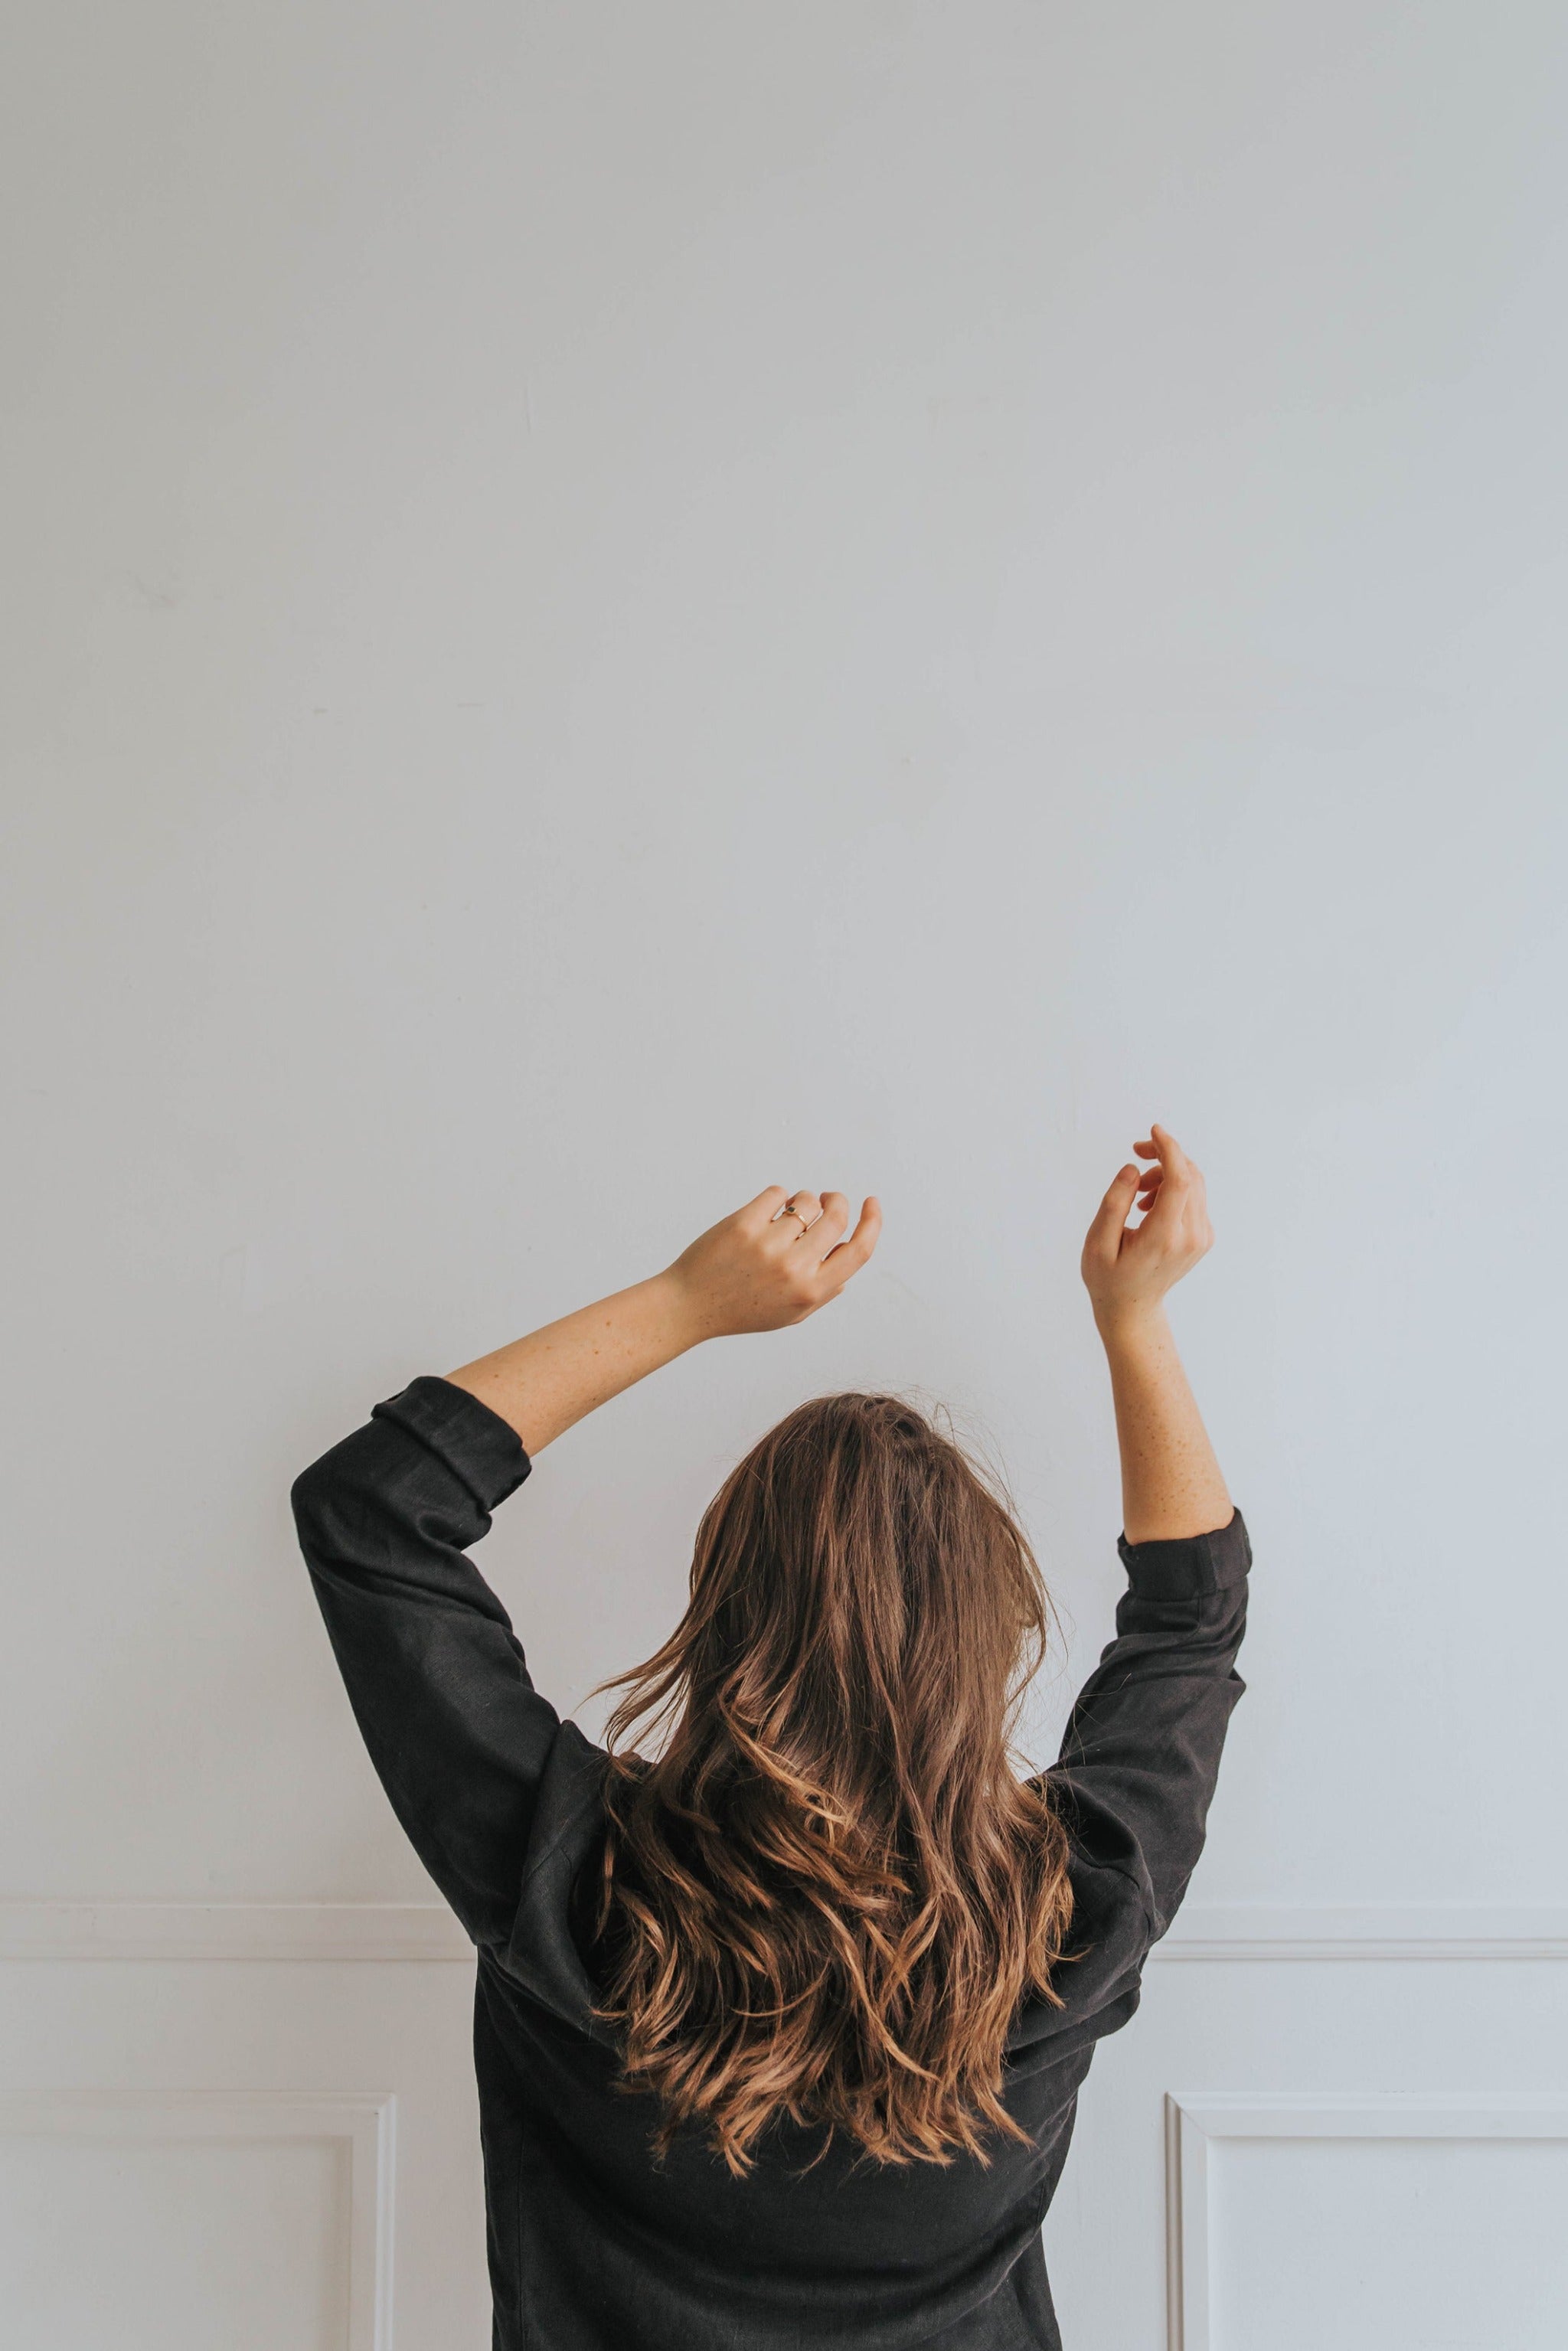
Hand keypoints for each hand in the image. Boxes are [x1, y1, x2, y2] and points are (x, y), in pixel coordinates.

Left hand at [662, 1185, 882, 1340]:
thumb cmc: (741, 1310)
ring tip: (789, 1212)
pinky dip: (778, 1196)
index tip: (872, 1203)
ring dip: (804, 1200)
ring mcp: (768, 1244)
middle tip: (828, 1198)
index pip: (859, 1250)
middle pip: (836, 1217)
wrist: (690, 1306)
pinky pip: (776, 1193)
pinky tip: (766, 1210)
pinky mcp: (743, 1224)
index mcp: (811, 1290)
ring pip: (806, 1201)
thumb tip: (848, 1262)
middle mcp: (794, 1268)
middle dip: (837, 1201)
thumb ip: (823, 1291)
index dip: (872, 1222)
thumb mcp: (790, 1314)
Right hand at [1081, 1123, 1212, 1332]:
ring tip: (1136, 1191)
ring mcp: (1201, 1237)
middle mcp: (1190, 1237)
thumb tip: (1133, 1169)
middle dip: (1164, 1155)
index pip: (1180, 1181)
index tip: (1153, 1131)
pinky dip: (1173, 1187)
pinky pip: (1194, 1196)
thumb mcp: (1098, 1242)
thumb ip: (1115, 1203)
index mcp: (1164, 1237)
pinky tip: (1149, 1204)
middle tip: (1135, 1153)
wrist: (1133, 1308)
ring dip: (1166, 1173)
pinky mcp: (1203, 1236)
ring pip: (1194, 1183)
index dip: (1169, 1150)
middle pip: (1189, 1176)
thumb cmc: (1109, 1276)